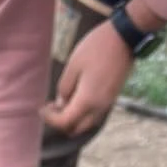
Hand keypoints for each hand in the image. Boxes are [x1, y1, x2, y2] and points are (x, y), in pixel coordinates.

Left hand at [43, 19, 132, 138]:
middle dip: (62, 123)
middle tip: (51, 108)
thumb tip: (61, 102)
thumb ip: (64, 87)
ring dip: (73, 119)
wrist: (124, 37)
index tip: (42, 109)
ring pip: (87, 124)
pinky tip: (77, 97)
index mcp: (87, 101)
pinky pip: (95, 114)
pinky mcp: (112, 97)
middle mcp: (99, 108)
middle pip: (77, 129)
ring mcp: (107, 103)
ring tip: (63, 102)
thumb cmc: (96, 47)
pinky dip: (83, 113)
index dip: (51, 119)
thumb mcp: (73, 65)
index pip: (65, 122)